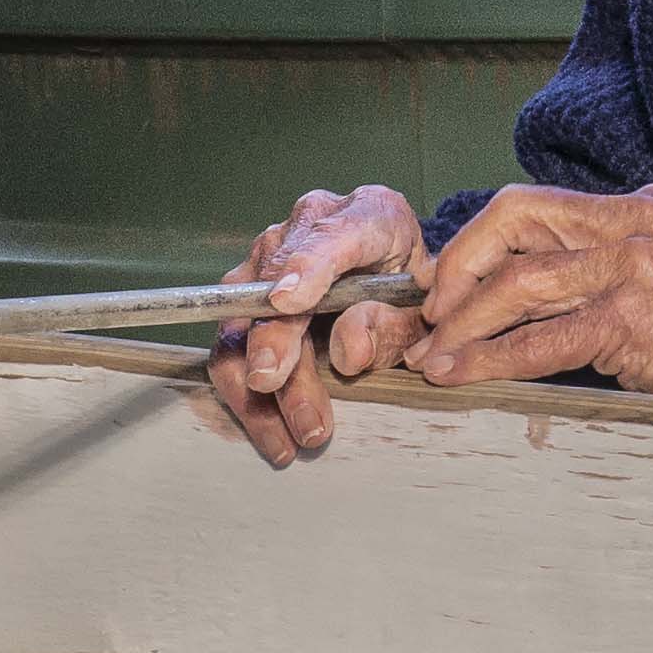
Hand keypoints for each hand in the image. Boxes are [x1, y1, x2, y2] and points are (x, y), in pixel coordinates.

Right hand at [208, 184, 435, 467]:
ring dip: (257, 382)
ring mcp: (271, 255)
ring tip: (290, 437)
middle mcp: (310, 224)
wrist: (401, 283)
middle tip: (274, 385)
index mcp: (370, 214)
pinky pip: (230, 343)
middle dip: (272, 340)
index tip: (288, 301)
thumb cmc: (415, 295)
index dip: (308, 266)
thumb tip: (347, 353)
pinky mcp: (247, 290)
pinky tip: (273, 433)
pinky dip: (246, 392)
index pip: (334, 235)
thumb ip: (389, 326)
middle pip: (274, 283)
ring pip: (241, 317)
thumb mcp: (422, 314)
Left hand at [404, 182, 652, 398]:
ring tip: (432, 357)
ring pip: (519, 283)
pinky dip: (491, 360)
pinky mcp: (633, 321)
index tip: (444, 283)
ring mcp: (635, 269)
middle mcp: (634, 224)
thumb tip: (520, 286)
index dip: (474, 242)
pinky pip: (542, 340)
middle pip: (513, 222)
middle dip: (457, 269)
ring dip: (463, 324)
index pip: (531, 205)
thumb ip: (605, 263)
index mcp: (637, 206)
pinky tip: (461, 376)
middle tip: (429, 316)